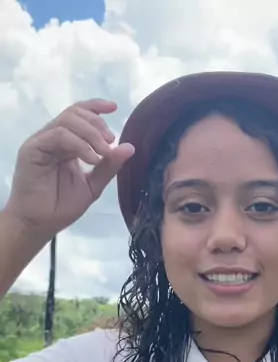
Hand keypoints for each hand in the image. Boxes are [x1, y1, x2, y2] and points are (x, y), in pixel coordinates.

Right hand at [4, 99, 134, 239]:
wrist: (39, 224)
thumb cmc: (61, 207)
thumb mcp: (92, 186)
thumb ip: (109, 167)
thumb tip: (130, 147)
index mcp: (66, 144)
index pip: (79, 116)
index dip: (96, 107)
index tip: (114, 107)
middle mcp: (53, 139)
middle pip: (75, 114)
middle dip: (97, 124)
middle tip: (110, 142)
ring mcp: (42, 142)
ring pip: (67, 120)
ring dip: (90, 133)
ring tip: (103, 153)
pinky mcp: (33, 148)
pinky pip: (59, 135)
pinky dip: (79, 144)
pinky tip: (92, 159)